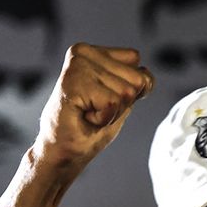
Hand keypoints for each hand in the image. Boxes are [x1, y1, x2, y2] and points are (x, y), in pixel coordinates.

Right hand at [35, 43, 153, 166]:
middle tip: (94, 111)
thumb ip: (133, 83)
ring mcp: (78, 65)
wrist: (61, 154)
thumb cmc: (88, 130)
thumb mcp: (120, 101)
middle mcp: (83, 53)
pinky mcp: (74, 82)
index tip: (103, 102)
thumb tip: (145, 74)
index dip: (130, 93)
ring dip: (112, 113)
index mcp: (93, 52)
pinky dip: (104, 119)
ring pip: (127, 92)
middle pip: (137, 79)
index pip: (138, 65)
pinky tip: (84, 117)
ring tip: (87, 114)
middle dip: (122, 104)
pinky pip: (114, 103)